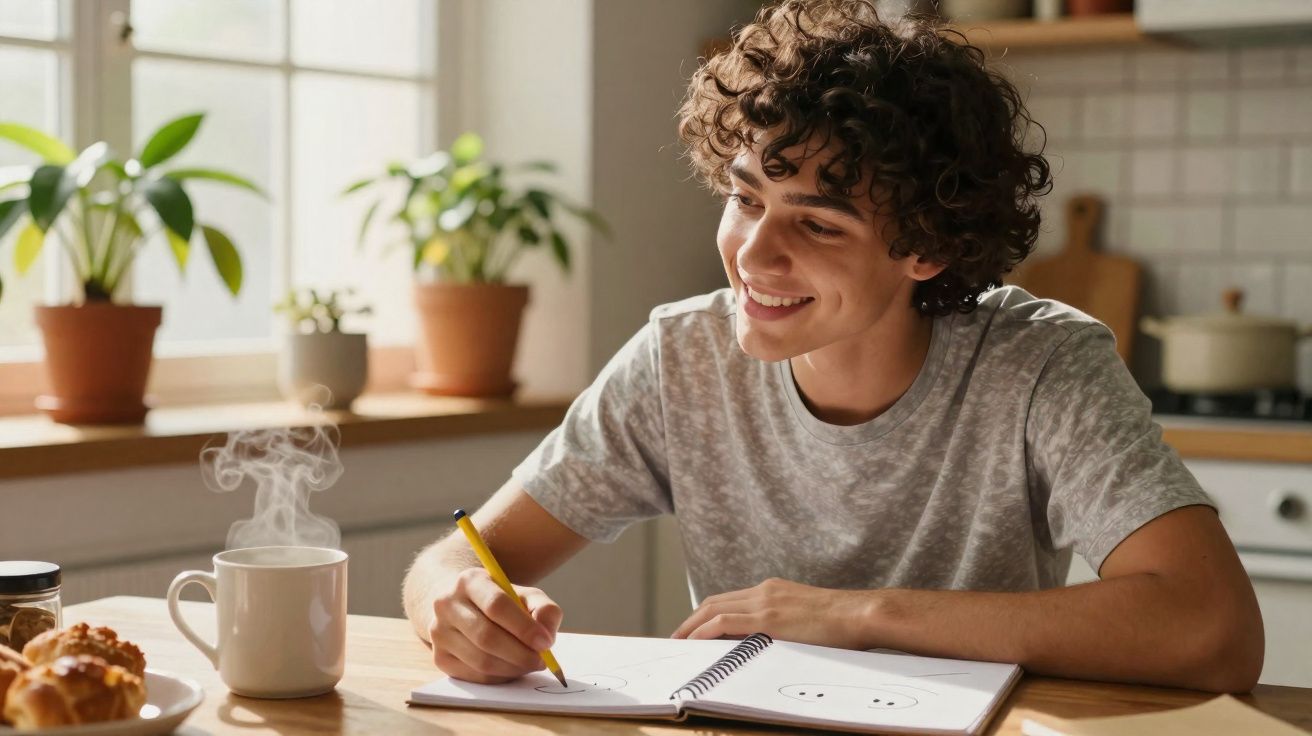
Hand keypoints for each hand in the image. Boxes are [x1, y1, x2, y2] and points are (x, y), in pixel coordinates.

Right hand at [428, 567, 562, 683]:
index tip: (546, 642)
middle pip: (486, 636)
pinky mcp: (439, 657)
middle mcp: (447, 604)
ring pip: (481, 661)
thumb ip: (544, 609)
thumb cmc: (501, 602)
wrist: (462, 607)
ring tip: (529, 663)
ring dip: (512, 668)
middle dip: (520, 654)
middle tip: (542, 661)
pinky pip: (475, 676)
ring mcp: (439, 632)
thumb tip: (546, 637)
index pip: (496, 605)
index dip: (524, 627)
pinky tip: (511, 668)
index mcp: (470, 581)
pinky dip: (499, 677)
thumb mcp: (525, 595)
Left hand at [671, 578, 876, 649]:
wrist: (860, 614)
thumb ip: (785, 625)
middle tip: (676, 637)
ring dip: (690, 626)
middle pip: (714, 601)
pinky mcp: (768, 617)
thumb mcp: (806, 619)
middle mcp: (764, 590)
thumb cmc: (842, 622)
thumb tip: (771, 643)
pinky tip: (693, 642)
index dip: (706, 614)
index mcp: (773, 589)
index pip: (729, 599)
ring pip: (713, 609)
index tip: (693, 629)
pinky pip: (724, 622)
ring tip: (677, 642)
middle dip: (691, 620)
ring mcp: (765, 602)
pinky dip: (703, 631)